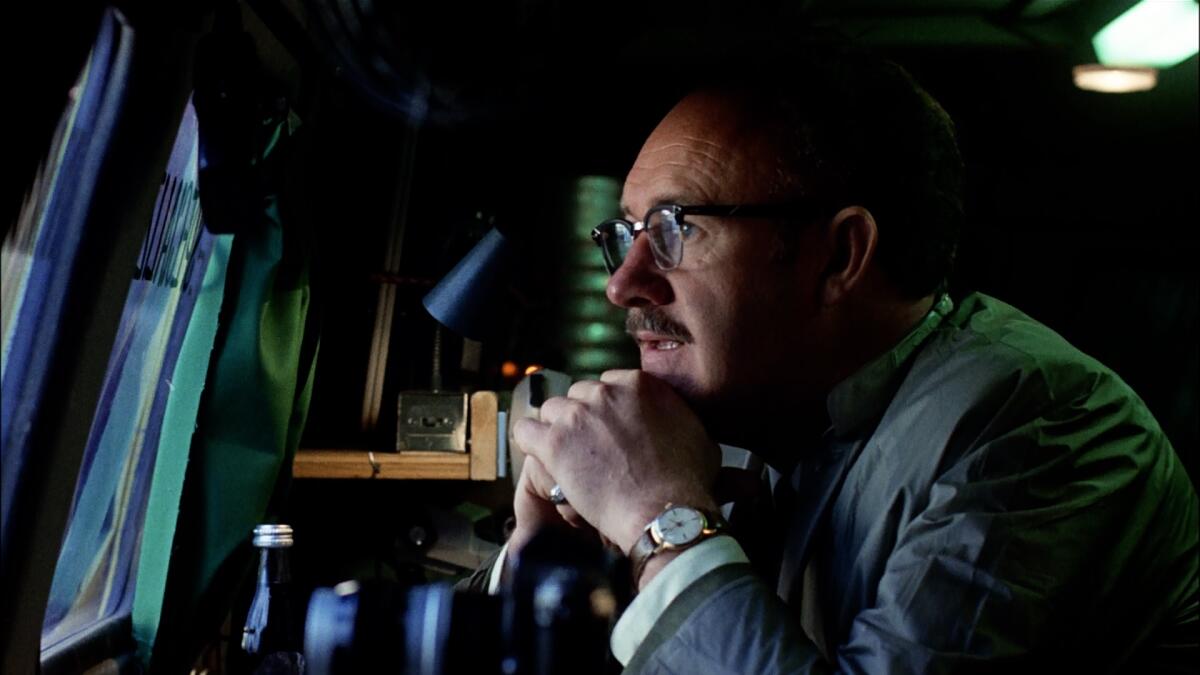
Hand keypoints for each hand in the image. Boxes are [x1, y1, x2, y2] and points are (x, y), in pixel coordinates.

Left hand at [512, 370, 720, 553]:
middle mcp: (606, 392)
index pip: (608, 383)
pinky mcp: (554, 442)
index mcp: (639, 384)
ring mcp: (577, 415)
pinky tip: (539, 457)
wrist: (665, 511)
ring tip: (566, 457)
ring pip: (551, 411)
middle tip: (588, 447)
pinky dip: (529, 443)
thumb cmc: (686, 482)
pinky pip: (525, 431)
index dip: (606, 409)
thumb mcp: (699, 436)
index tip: (607, 429)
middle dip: (581, 418)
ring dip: (556, 431)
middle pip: (578, 394)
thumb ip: (678, 417)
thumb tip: (678, 421)